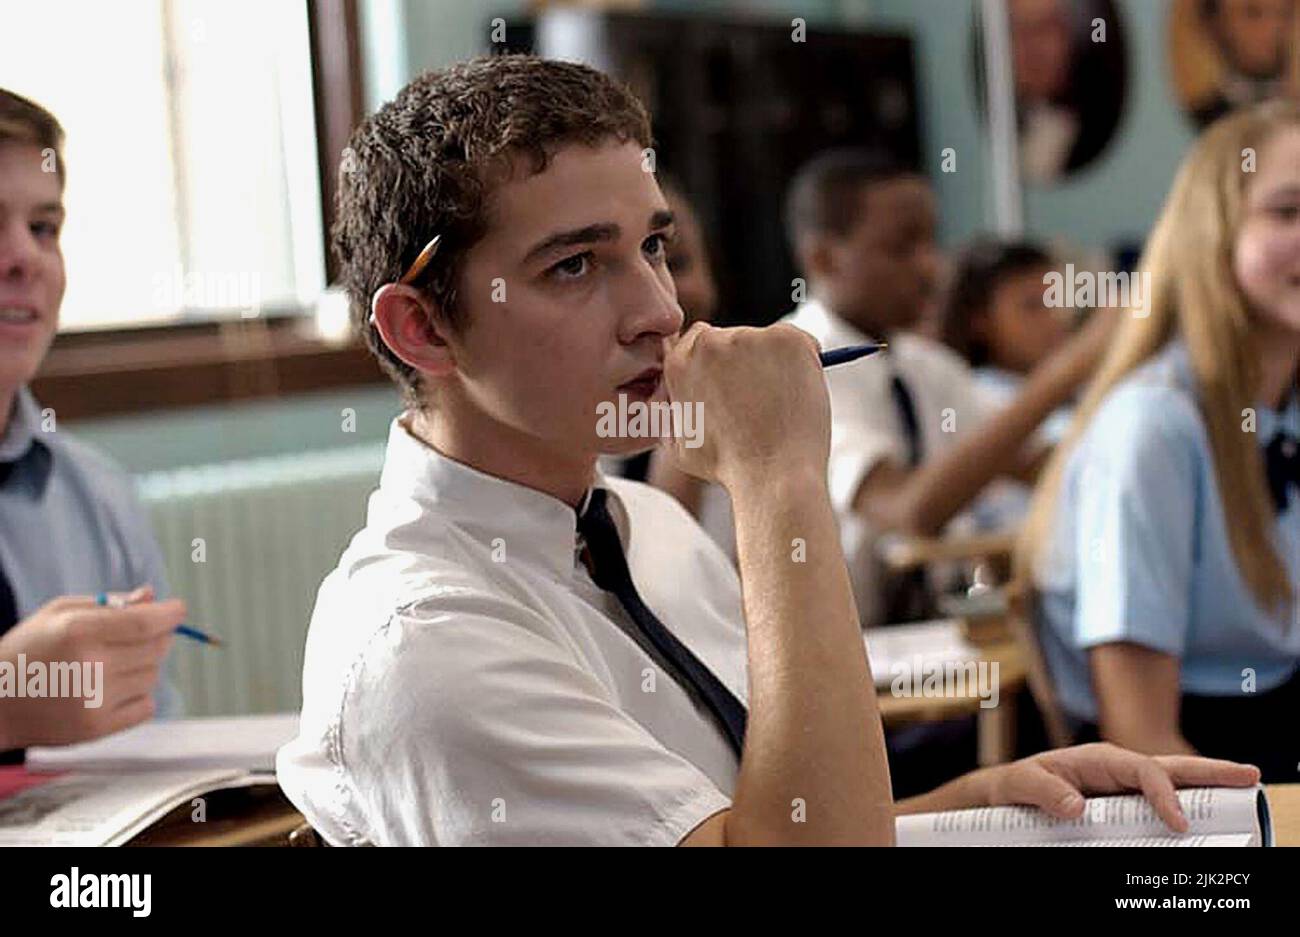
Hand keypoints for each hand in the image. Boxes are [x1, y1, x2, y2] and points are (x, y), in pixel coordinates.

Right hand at [0, 587, 183, 748]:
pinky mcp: (98, 728)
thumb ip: (109, 603)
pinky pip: (147, 706)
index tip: (178, 609)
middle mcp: (90, 667)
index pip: (145, 623)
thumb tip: (151, 596)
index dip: (170, 613)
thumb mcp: (59, 613)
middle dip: (158, 636)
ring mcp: (95, 700)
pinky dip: (139, 694)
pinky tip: (112, 688)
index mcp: (79, 632)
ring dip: (144, 665)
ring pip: (153, 676)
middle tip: (141, 633)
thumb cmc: (27, 651)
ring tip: (112, 663)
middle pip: (156, 648)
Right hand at [662, 323, 829, 492]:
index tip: (734, 382)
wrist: (772, 474)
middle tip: (759, 397)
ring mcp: (750, 338)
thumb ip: (670, 410)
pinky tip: (796, 394)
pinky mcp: (786, 339)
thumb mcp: (677, 443)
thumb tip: (671, 395)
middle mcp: (711, 344)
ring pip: (767, 341)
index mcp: (680, 363)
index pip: (699, 340)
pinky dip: (804, 363)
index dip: (720, 364)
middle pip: (733, 337)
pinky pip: (799, 343)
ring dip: (774, 364)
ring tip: (777, 405)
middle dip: (746, 361)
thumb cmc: (728, 466)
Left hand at [969, 743, 1260, 831]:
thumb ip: (1045, 791)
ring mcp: (1124, 785)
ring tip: (1243, 789)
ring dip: (1206, 786)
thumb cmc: (1016, 782)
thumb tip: (1077, 806)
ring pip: (1172, 782)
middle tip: (1250, 775)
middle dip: (1210, 771)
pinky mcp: (1124, 802)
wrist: (1007, 791)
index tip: (1179, 822)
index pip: (1142, 770)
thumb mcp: (1021, 783)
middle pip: (1171, 766)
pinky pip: (1158, 803)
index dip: (1164, 793)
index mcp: (1098, 758)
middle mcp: (1117, 768)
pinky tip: (1205, 815)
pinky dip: (1185, 805)